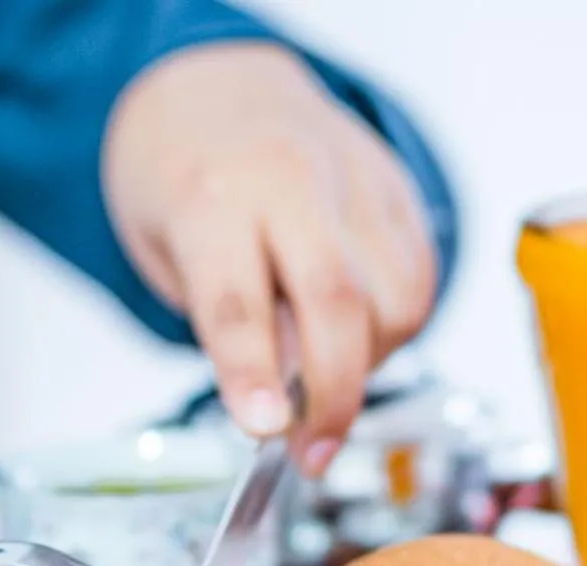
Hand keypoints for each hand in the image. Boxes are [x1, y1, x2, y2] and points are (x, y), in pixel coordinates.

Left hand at [103, 41, 438, 473]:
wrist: (217, 90)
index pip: (237, 301)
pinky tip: (356, 338)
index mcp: (211, 198)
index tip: (265, 431)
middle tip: (312, 453)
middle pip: (337, 303)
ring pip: (396, 299)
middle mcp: (290, 182)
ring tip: (325, 376)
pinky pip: (421, 280)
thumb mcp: (165, 250)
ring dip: (370, 363)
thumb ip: (224, 317)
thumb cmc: (182, 181)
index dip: (253, 374)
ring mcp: (354, 181)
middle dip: (334, 395)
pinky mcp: (398, 191)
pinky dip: (396, 330)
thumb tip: (284, 397)